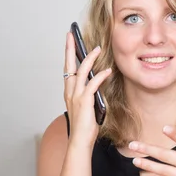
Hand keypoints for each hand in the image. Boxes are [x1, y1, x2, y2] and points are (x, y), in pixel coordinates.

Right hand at [63, 32, 111, 147]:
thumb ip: (90, 93)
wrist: (80, 141)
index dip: (68, 54)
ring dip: (90, 58)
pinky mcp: (84, 101)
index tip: (69, 41)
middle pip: (69, 65)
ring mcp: (76, 96)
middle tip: (71, 34)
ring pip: (81, 71)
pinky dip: (100, 76)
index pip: (67, 68)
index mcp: (69, 92)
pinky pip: (93, 84)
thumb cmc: (84, 126)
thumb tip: (98, 82)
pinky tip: (107, 71)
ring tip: (97, 49)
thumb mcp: (87, 106)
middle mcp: (70, 91)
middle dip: (70, 48)